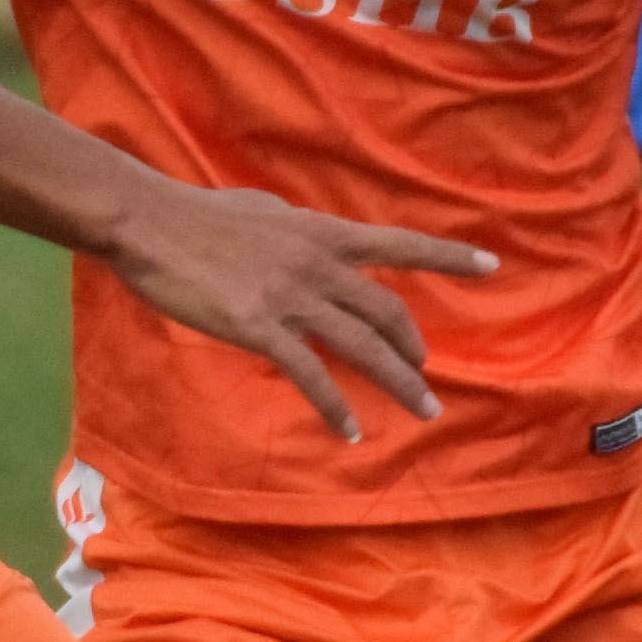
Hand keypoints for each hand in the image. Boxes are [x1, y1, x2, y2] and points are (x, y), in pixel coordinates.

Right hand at [97, 181, 495, 442]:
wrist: (150, 223)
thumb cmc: (199, 216)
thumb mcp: (265, 211)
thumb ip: (299, 232)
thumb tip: (316, 243)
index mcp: (321, 233)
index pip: (399, 244)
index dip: (448, 256)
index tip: (492, 265)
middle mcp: (318, 264)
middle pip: (386, 310)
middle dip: (413, 347)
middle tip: (426, 373)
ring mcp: (291, 297)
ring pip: (362, 346)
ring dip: (398, 381)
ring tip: (423, 408)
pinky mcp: (259, 327)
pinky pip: (310, 375)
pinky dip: (335, 406)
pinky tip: (350, 430)